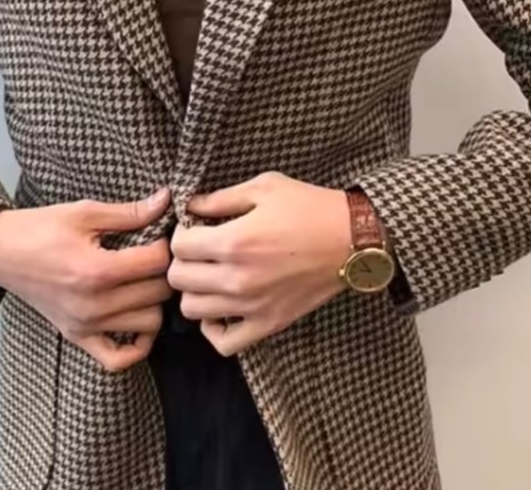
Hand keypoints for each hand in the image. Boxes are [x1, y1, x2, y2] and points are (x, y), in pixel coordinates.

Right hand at [0, 186, 172, 371]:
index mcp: (96, 270)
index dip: (165, 244)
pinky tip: (137, 317)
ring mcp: (86, 326)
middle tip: (154, 256)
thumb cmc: (41, 227)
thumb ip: (130, 212)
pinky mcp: (77, 338)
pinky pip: (120, 359)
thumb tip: (167, 200)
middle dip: (163, 271)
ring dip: (154, 302)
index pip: (156, 262)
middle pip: (158, 294)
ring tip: (145, 281)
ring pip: (149, 324)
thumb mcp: (85, 212)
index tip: (159, 235)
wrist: (0, 252)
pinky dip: (137, 344)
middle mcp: (93, 305)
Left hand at [167, 171, 351, 355]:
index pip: (178, 246)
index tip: (194, 227)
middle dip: (182, 260)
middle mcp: (237, 278)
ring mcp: (252, 306)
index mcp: (234, 241)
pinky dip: (214, 328)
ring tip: (208, 275)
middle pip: (178, 279)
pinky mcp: (269, 324)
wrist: (352, 239)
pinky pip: (224, 342)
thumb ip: (221, 198)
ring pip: (192, 310)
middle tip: (199, 250)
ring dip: (194, 291)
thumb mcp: (264, 187)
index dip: (181, 233)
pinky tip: (221, 306)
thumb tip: (190, 207)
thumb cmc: (310, 207)